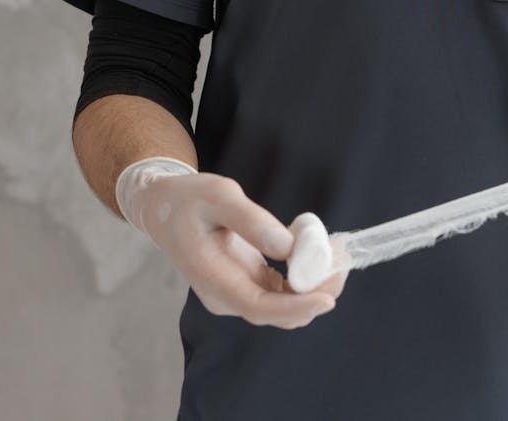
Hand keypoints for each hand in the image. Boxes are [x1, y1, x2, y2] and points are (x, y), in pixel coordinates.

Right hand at [116, 158, 346, 328]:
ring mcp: (236, 294)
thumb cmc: (188, 199)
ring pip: (285, 306)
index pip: (258, 307)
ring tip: (338, 255)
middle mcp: (226, 297)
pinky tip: (320, 256)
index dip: (296, 307)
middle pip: (278, 312)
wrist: (164, 209)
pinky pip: (283, 293)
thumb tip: (289, 246)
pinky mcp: (247, 286)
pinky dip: (306, 280)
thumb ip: (252, 220)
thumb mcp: (218, 195)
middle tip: (343, 261)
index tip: (328, 298)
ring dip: (316, 287)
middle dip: (316, 294)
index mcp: (212, 279)